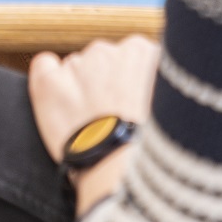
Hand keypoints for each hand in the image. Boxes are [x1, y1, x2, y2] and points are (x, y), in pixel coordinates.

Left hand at [29, 35, 160, 213]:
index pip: (135, 58)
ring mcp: (76, 64)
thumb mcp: (177, 108)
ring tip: (93, 123)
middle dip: (108, 83)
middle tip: (115, 116)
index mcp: (143, 52)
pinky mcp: (48, 81)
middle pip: (105, 62)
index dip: (134, 83)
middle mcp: (108, 50)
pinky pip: (44, 66)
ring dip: (82, 88)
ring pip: (77, 68)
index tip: (136, 104)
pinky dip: (49, 78)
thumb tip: (167, 87)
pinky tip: (59, 99)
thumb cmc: (155, 146)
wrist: (123, 171)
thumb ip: (166, 86)